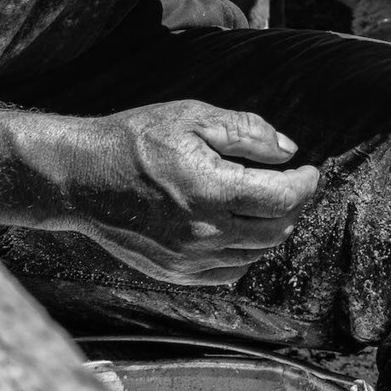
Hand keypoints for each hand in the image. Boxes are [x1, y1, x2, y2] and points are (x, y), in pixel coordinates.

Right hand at [46, 100, 322, 286]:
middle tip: (291, 185)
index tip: (310, 172)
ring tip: (266, 204)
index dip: (306, 185)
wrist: (80, 177)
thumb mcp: (194, 118)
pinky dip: (244, 254)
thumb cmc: (136, 140)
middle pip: (275, 231)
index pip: (283, 199)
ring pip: (254, 254)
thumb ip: (247, 132)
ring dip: (270, 230)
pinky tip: (239, 229)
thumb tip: (288, 152)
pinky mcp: (173, 272)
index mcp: (211, 191)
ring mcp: (187, 259)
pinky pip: (227, 273)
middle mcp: (203, 232)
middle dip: (292, 207)